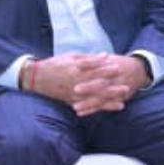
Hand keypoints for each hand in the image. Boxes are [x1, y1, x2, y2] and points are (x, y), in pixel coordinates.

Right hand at [31, 53, 147, 115]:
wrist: (37, 78)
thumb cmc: (56, 64)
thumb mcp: (71, 57)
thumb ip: (89, 58)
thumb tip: (105, 56)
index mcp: (75, 70)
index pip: (93, 70)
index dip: (106, 69)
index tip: (118, 68)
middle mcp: (75, 84)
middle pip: (96, 86)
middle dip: (111, 88)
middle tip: (126, 88)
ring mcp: (73, 94)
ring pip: (93, 98)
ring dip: (109, 100)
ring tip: (122, 101)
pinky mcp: (72, 101)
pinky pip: (88, 106)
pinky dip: (100, 107)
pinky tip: (111, 108)